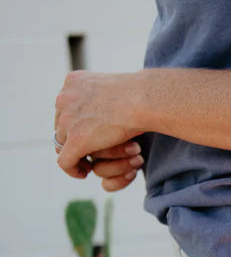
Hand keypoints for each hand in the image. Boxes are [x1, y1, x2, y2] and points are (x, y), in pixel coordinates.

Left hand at [54, 69, 144, 191]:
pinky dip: (72, 169)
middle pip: (61, 125)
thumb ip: (102, 98)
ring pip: (62, 144)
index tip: (88, 133)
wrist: (143, 99)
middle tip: (86, 151)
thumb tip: (107, 107)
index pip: (65, 107)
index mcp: (73, 82)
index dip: (74, 123)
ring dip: (75, 154)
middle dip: (72, 139)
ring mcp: (67, 120)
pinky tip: (83, 173)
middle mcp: (65, 98)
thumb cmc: (140, 94)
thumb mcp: (114, 89)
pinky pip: (65, 162)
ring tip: (86, 164)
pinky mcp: (75, 140)